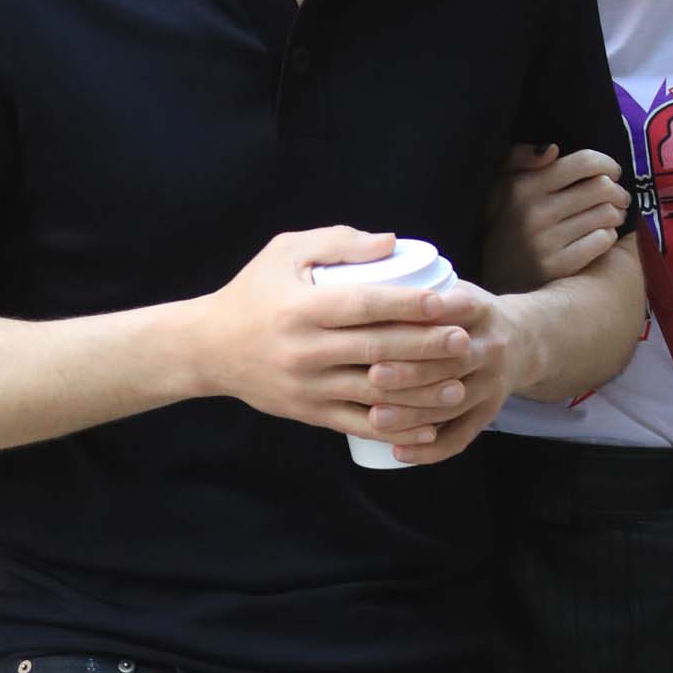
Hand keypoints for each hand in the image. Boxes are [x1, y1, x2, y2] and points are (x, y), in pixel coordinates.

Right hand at [188, 227, 475, 450]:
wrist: (207, 348)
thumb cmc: (252, 293)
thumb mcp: (285, 252)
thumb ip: (339, 243)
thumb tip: (393, 243)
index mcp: (302, 307)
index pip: (365, 305)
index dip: (409, 303)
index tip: (446, 300)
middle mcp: (306, 349)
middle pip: (378, 350)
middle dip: (427, 346)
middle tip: (465, 340)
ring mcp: (308, 386)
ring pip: (374, 393)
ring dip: (420, 393)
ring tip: (458, 385)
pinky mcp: (309, 412)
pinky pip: (359, 425)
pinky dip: (395, 429)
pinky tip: (427, 427)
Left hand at [381, 282, 522, 465]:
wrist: (523, 341)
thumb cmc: (466, 314)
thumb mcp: (455, 290)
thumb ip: (418, 290)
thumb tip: (354, 277)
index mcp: (480, 310)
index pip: (455, 312)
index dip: (424, 320)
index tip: (386, 324)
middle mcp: (491, 348)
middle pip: (452, 363)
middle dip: (412, 371)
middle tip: (373, 376)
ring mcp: (492, 385)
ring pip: (452, 403)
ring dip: (414, 414)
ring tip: (376, 418)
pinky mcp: (488, 414)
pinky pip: (461, 437)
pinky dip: (430, 450)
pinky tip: (399, 452)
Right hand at [484, 144, 631, 289]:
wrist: (495, 281)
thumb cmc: (505, 226)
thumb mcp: (500, 187)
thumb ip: (518, 158)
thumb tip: (552, 149)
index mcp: (523, 186)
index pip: (584, 162)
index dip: (607, 164)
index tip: (612, 172)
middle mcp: (534, 212)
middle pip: (602, 187)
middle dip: (617, 190)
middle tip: (619, 197)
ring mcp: (546, 241)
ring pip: (606, 213)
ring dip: (617, 213)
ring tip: (613, 216)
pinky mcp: (558, 266)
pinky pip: (602, 240)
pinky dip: (609, 236)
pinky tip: (603, 236)